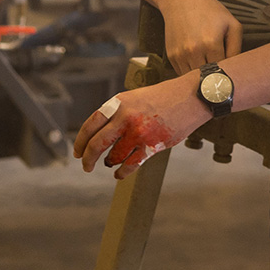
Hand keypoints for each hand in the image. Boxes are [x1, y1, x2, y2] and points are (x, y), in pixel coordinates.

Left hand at [73, 76, 210, 179]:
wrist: (192, 96)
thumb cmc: (166, 96)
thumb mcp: (136, 97)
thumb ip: (119, 112)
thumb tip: (103, 132)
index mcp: (119, 103)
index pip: (91, 125)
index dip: (80, 141)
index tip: (78, 151)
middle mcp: (126, 118)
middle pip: (97, 144)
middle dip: (88, 158)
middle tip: (86, 166)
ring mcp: (139, 133)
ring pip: (114, 156)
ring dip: (109, 162)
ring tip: (110, 163)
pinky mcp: (152, 145)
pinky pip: (131, 164)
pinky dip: (122, 172)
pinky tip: (119, 173)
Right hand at [159, 0, 241, 72]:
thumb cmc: (210, 11)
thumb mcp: (232, 24)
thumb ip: (237, 49)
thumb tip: (235, 69)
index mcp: (211, 43)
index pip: (222, 72)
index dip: (228, 75)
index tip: (231, 75)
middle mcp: (194, 51)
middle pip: (208, 78)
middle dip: (215, 79)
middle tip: (221, 74)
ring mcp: (180, 55)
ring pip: (194, 79)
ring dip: (202, 77)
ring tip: (209, 67)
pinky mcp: (171, 56)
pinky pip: (183, 74)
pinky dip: (191, 72)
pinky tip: (197, 61)